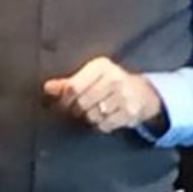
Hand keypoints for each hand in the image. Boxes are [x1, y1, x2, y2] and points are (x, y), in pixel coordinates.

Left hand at [45, 56, 163, 133]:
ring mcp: (124, 95)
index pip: (73, 87)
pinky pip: (104, 125)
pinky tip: (106, 118)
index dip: (64, 100)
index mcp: (101, 66)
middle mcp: (114, 78)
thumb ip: (68, 83)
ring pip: (92, 116)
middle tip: (79, 110)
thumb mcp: (90, 78)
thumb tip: (48, 88)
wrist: (144, 93)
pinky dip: (102, 125)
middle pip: (81, 103)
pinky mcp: (130, 111)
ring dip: (89, 118)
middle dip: (76, 111)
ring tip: (95, 111)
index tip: (62, 105)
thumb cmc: (111, 84)